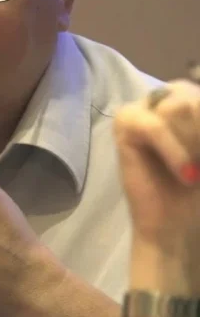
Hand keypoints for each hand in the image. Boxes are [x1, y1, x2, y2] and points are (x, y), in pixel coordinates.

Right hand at [114, 79, 199, 249]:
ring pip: (176, 107)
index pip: (197, 92)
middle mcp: (156, 99)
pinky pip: (155, 126)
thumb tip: (193, 108)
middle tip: (199, 163)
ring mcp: (137, 110)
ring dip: (191, 143)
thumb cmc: (197, 187)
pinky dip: (174, 150)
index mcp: (180, 99)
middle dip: (199, 133)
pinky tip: (184, 174)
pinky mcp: (123, 126)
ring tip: (189, 168)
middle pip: (190, 96)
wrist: (174, 224)